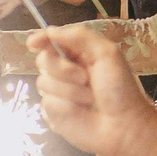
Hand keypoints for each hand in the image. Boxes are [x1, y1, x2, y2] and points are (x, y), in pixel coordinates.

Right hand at [28, 24, 153, 155]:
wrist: (123, 125)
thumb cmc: (120, 88)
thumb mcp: (107, 53)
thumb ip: (80, 36)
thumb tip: (49, 31)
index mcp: (78, 54)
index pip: (51, 41)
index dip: (40, 39)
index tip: (34, 43)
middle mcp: (65, 71)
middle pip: (44, 61)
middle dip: (62, 69)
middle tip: (85, 78)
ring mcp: (58, 93)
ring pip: (43, 83)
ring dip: (69, 90)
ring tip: (89, 98)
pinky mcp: (53, 113)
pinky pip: (46, 103)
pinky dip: (65, 106)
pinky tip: (79, 111)